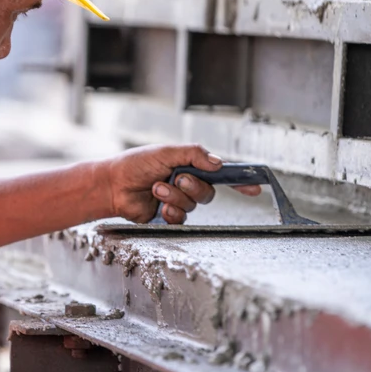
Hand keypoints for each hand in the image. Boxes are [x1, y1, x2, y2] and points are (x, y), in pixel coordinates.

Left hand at [104, 145, 261, 223]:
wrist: (113, 185)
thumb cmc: (135, 164)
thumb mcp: (165, 152)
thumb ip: (193, 154)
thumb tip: (218, 163)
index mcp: (189, 166)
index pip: (220, 173)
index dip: (239, 180)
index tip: (257, 186)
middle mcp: (187, 184)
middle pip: (208, 192)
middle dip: (193, 186)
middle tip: (176, 178)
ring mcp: (178, 201)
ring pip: (193, 205)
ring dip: (175, 196)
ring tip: (156, 188)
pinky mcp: (168, 217)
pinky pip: (181, 219)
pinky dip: (170, 211)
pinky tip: (157, 205)